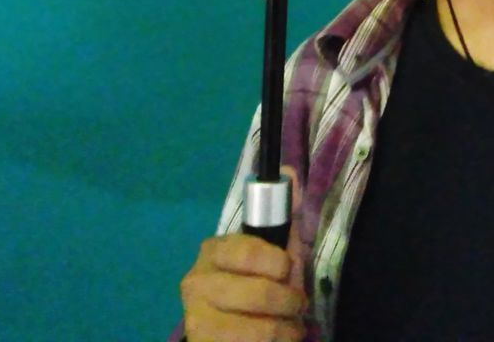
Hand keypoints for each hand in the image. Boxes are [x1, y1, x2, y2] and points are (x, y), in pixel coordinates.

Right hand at [179, 167, 307, 341]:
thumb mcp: (273, 250)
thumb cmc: (256, 281)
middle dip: (291, 301)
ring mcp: (196, 320)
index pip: (249, 253)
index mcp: (214, 251)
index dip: (279, 264)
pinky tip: (278, 340)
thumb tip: (288, 170)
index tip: (288, 269)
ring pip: (259, 330)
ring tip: (289, 327)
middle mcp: (196, 283)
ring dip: (286, 330)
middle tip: (297, 304)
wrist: (225, 328)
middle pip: (260, 295)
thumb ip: (283, 214)